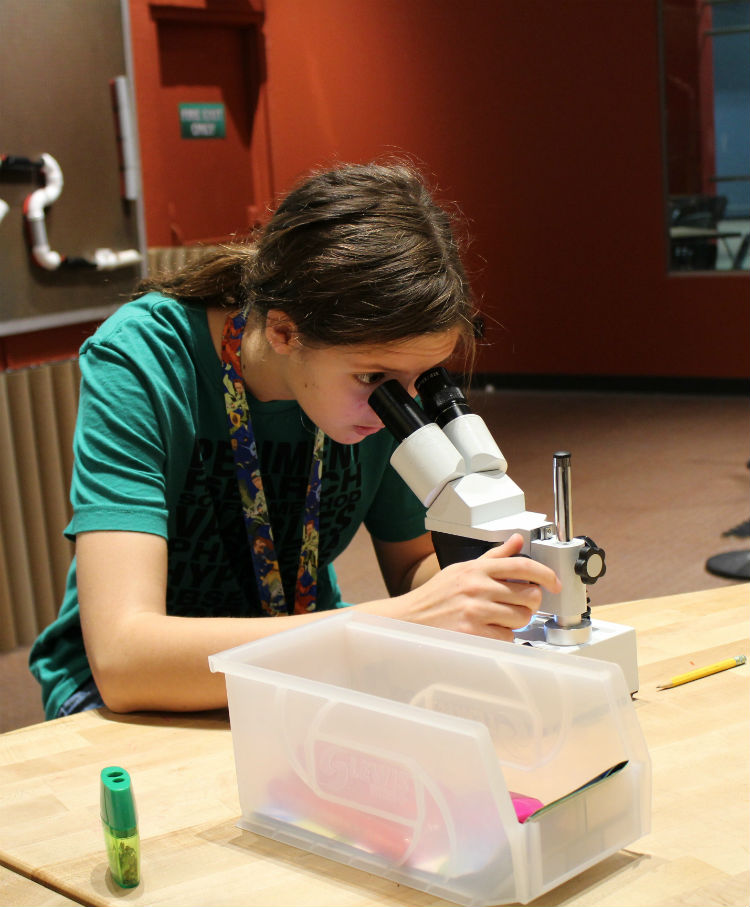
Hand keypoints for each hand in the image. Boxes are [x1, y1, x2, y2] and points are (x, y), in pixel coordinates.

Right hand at [396, 533, 560, 639]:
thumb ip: (493, 556)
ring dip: (516, 622)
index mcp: (477, 569)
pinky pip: (507, 637)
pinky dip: (503, 637)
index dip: (546, 574)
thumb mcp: (462, 569)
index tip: (554, 583)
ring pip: (521, 618)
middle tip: (518, 605)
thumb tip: (516, 540)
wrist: (408, 619)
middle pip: (529, 595)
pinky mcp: (473, 633)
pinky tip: (489, 631)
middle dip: (529, 603)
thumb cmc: (435, 596)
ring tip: (499, 619)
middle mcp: (478, 587)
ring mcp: (476, 610)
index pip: (522, 566)